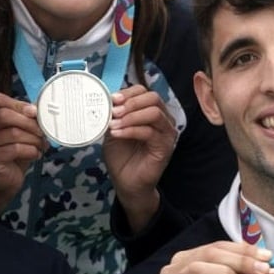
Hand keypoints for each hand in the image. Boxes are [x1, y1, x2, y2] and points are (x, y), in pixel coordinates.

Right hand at [0, 92, 45, 217]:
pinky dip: (31, 150)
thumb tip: (38, 109)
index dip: (18, 104)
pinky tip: (35, 155)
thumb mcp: (16, 132)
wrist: (1, 184)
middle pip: (5, 115)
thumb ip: (22, 118)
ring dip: (34, 139)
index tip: (35, 112)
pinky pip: (15, 149)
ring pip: (13, 133)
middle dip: (30, 123)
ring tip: (41, 145)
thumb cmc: (10, 155)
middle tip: (43, 132)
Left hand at [103, 85, 178, 231]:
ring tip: (114, 125)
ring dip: (130, 116)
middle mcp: (162, 119)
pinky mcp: (165, 147)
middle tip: (114, 112)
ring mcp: (166, 133)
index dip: (128, 93)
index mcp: (150, 111)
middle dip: (130, 103)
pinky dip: (131, 130)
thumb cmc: (121, 156)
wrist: (126, 182)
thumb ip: (113, 116)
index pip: (144, 91)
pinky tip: (117, 134)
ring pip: (154, 113)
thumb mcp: (113, 130)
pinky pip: (149, 132)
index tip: (112, 100)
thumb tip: (106, 101)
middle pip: (153, 98)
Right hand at [157, 241, 271, 273]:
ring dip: (226, 273)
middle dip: (239, 259)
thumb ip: (237, 273)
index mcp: (184, 260)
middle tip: (263, 268)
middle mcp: (171, 270)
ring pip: (197, 270)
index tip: (266, 256)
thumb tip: (264, 259)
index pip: (215, 246)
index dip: (242, 249)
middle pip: (208, 254)